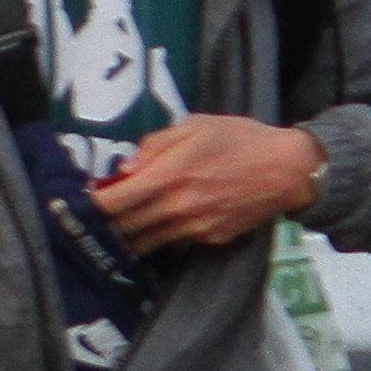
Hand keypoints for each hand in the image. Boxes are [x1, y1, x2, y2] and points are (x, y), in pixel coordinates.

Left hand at [95, 115, 323, 252]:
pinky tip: (156, 227)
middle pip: (123, 228)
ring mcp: (194, 228)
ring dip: (127, 237)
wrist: (290, 170)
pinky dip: (159, 239)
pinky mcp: (210, 239)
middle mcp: (177, 207)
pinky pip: (173, 245)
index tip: (81, 201)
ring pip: (144, 243)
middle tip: (95, 216)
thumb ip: (155, 146)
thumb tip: (123, 168)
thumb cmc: (241, 139)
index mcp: (169, 176)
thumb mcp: (196, 126)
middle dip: (104, 223)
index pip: (113, 202)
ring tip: (119, 225)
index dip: (91, 205)